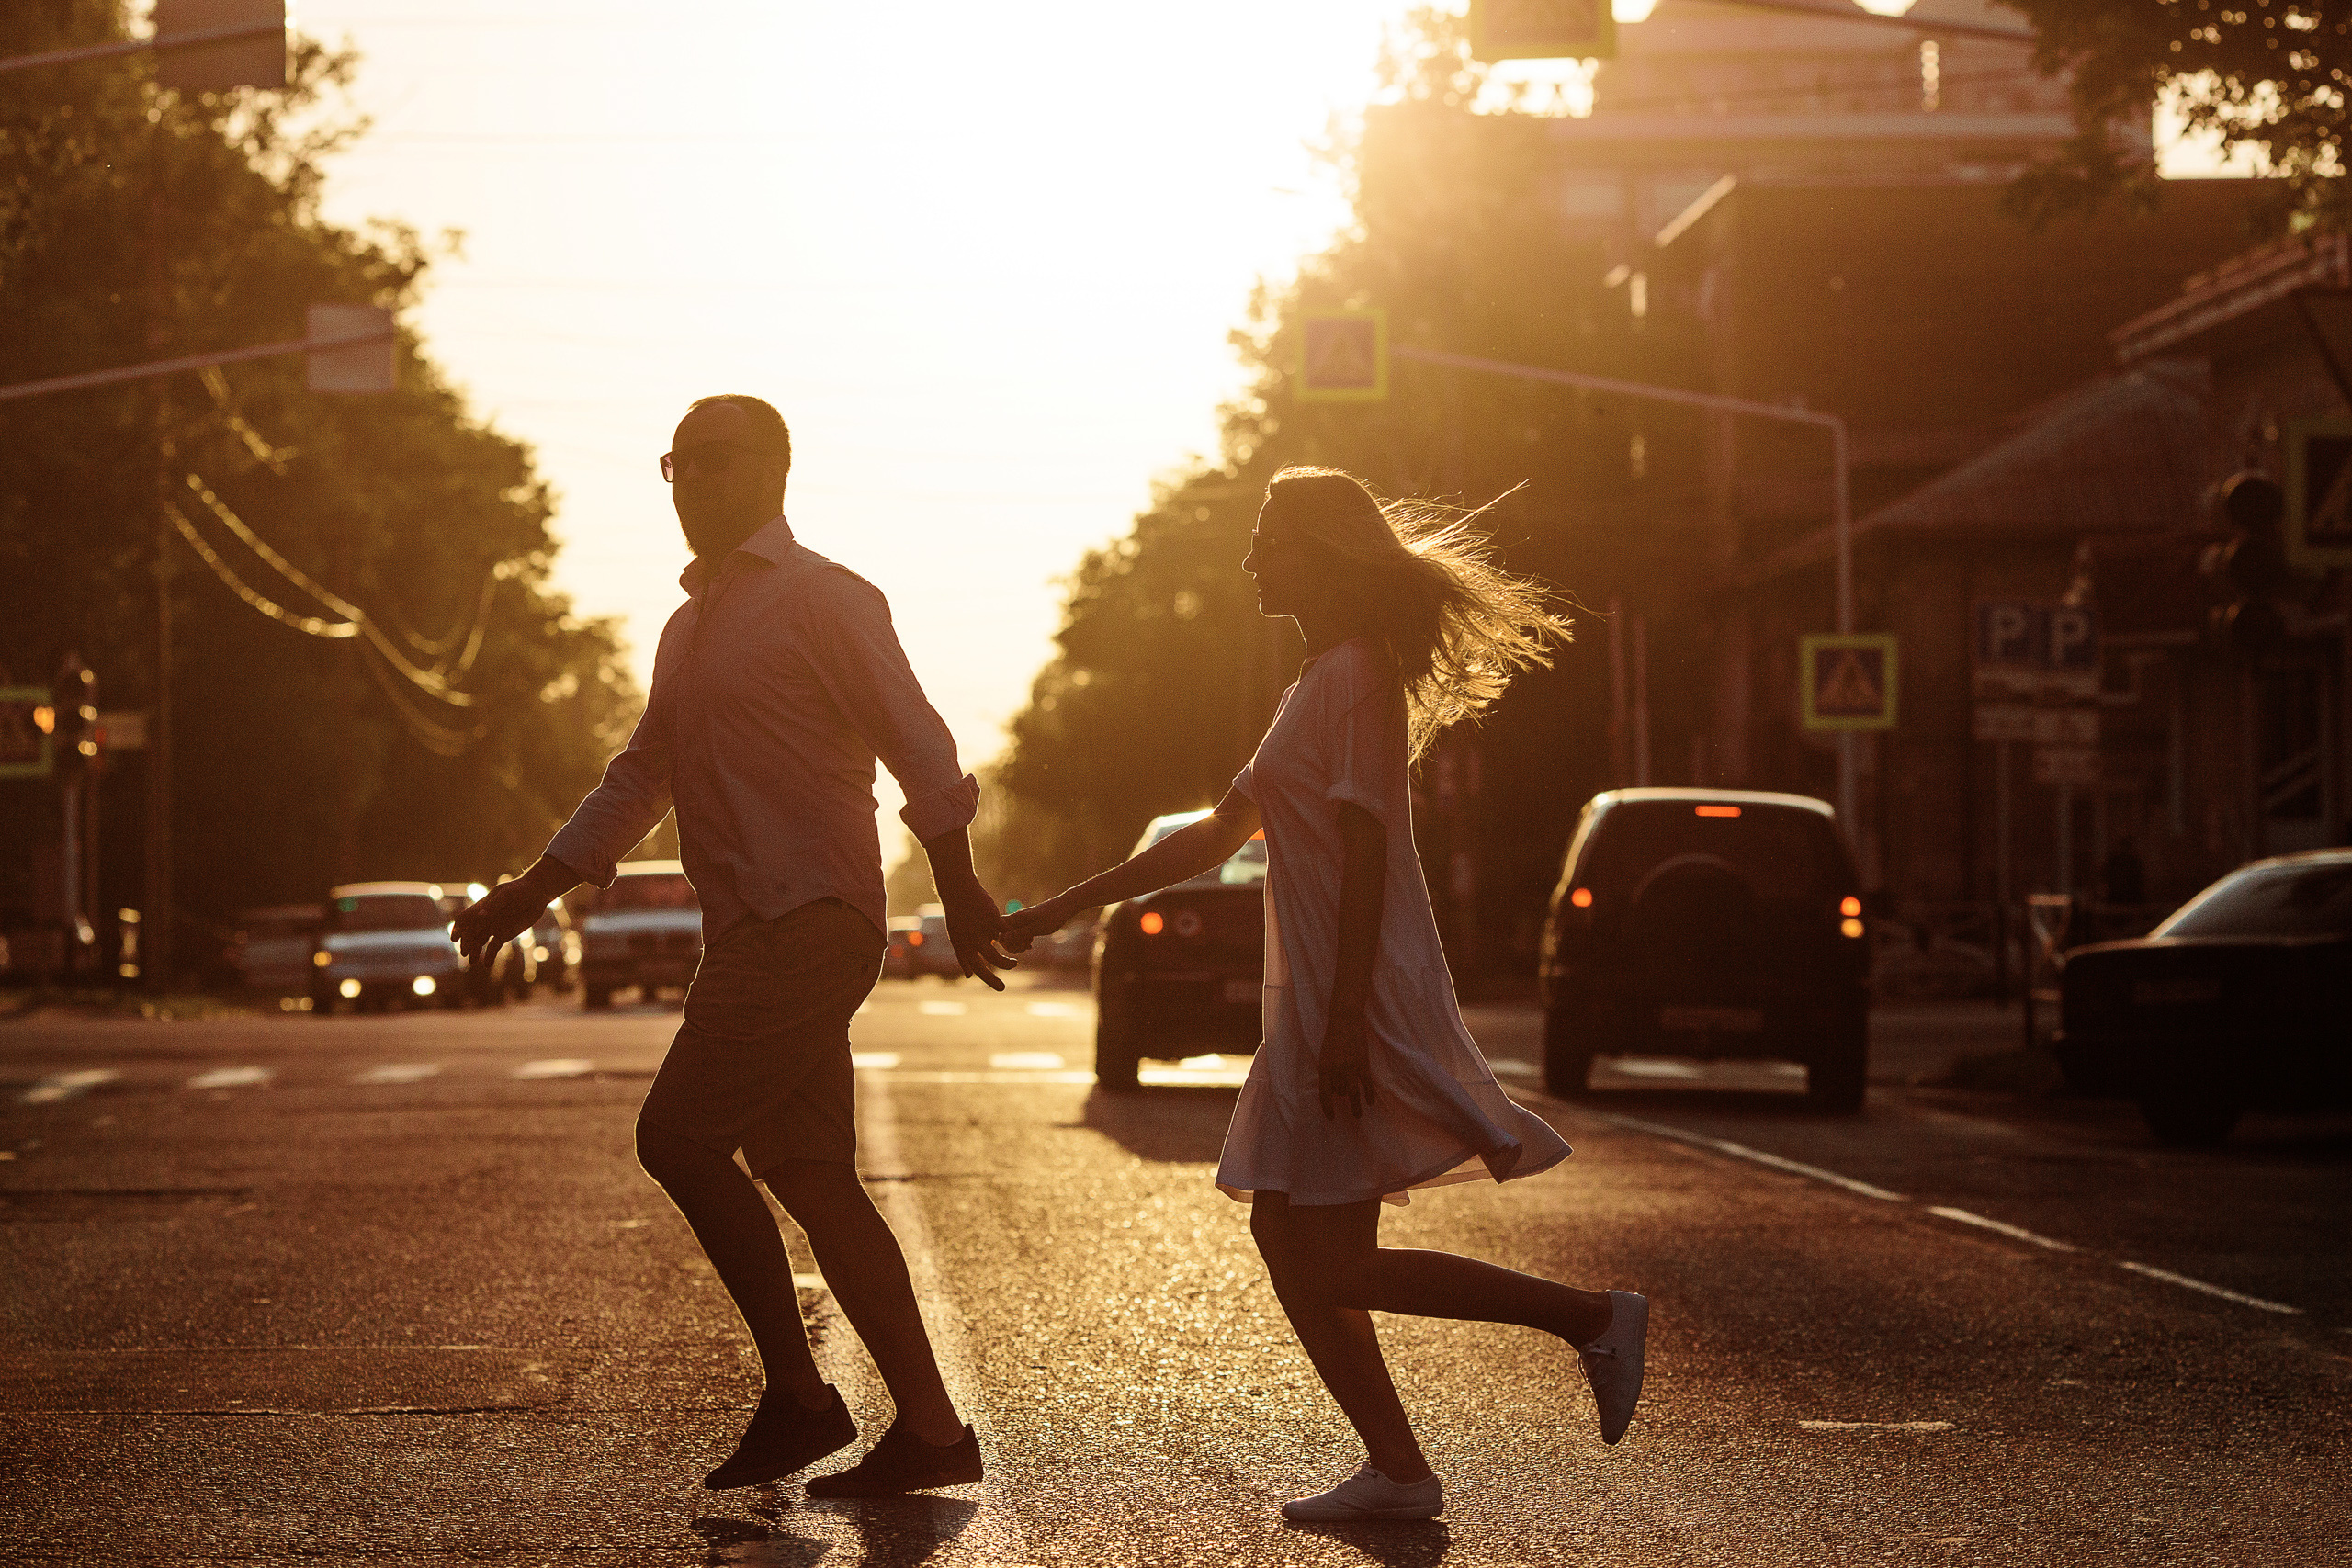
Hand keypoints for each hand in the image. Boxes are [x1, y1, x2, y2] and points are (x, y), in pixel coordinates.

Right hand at [451, 878, 550, 968]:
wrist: (537, 893)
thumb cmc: (520, 889)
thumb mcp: (507, 895)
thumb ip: (493, 905)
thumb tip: (480, 915)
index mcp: (482, 907)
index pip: (465, 919)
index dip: (458, 928)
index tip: (455, 938)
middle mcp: (485, 919)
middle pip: (470, 933)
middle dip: (466, 943)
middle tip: (465, 953)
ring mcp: (493, 927)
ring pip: (479, 942)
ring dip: (474, 951)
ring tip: (473, 961)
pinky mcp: (504, 935)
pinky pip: (493, 948)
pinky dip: (489, 956)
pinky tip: (487, 964)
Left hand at [938, 873, 1015, 991]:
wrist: (958, 892)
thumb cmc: (957, 917)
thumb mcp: (957, 939)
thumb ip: (964, 958)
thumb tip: (969, 976)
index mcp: (963, 945)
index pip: (977, 968)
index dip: (990, 980)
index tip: (1001, 988)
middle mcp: (972, 939)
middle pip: (991, 960)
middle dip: (1002, 970)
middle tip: (1010, 976)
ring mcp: (983, 929)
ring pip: (999, 949)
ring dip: (1007, 960)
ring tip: (1015, 962)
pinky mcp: (992, 918)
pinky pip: (1006, 933)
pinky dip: (1011, 938)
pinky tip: (1016, 941)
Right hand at [997, 896, 1070, 953]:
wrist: (1066, 906)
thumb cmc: (1052, 917)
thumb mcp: (1037, 928)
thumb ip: (1020, 933)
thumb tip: (1004, 939)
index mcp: (1016, 918)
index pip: (1000, 931)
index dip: (1004, 942)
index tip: (1018, 948)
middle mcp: (1017, 918)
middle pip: (1004, 934)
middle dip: (1011, 945)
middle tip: (1024, 949)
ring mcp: (1022, 920)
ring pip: (1012, 934)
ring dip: (1018, 943)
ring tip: (1028, 947)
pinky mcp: (1028, 922)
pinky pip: (1019, 933)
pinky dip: (1023, 940)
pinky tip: (1030, 945)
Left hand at [1317, 1010, 1375, 1119]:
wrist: (1345, 1020)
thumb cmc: (1333, 1037)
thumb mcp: (1325, 1055)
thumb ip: (1327, 1072)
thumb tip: (1333, 1089)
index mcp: (1324, 1068)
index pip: (1324, 1094)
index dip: (1327, 1108)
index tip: (1331, 1117)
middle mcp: (1336, 1070)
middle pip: (1340, 1093)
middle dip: (1343, 1098)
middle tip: (1348, 1103)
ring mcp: (1350, 1068)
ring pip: (1352, 1093)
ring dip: (1355, 1105)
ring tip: (1358, 1115)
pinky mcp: (1363, 1064)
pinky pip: (1366, 1085)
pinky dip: (1369, 1095)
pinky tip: (1370, 1102)